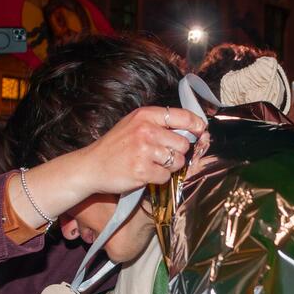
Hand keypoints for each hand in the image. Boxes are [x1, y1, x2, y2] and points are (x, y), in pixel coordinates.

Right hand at [77, 107, 207, 194]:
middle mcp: (146, 131)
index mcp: (145, 115)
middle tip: (163, 155)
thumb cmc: (115, 146)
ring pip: (177, 161)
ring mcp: (144, 151)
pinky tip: (145, 173)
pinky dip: (158, 178)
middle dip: (178, 152)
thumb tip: (192, 130)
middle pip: (184, 143)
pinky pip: (166, 176)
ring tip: (152, 164)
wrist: (91, 166)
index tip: (201, 131)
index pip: (183, 116)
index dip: (197, 125)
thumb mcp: (133, 124)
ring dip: (169, 166)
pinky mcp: (142, 171)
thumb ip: (158, 124)